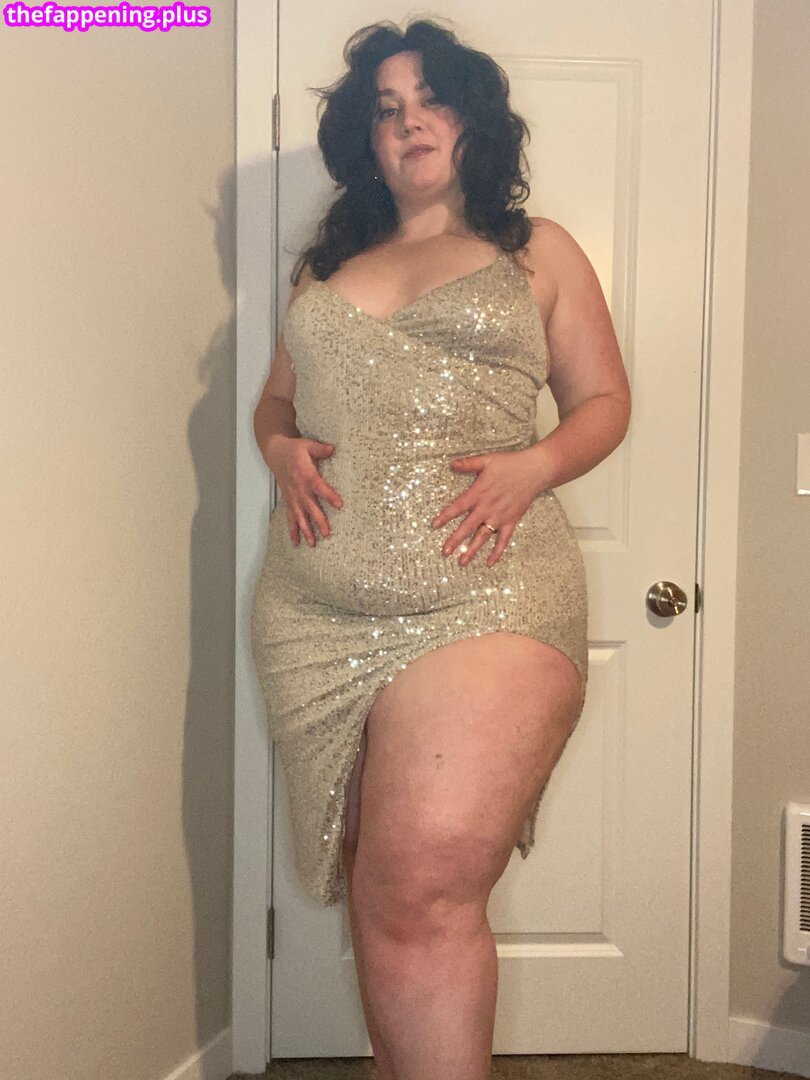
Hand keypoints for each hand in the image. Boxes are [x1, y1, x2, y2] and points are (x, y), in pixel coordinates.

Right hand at [264, 434, 343, 546]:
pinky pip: (290, 517)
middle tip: (327, 534)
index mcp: (306, 475)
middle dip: (318, 521)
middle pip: (310, 507)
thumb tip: (333, 449)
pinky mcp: (288, 500)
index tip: (340, 505)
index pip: (319, 487)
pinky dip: (293, 530)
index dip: (329, 496)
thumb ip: (320, 449)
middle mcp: (299, 489)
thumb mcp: (307, 445)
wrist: (275, 453)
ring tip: (313, 544)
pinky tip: (296, 542)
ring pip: (299, 516)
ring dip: (305, 531)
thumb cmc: (294, 450)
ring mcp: (293, 497)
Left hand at [431, 449, 546, 567]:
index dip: (445, 516)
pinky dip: (497, 552)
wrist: (535, 470)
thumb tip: (452, 464)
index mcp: (479, 492)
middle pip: (468, 526)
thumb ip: (468, 464)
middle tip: (445, 551)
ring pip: (483, 536)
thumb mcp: (487, 460)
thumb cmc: (511, 464)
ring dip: (472, 550)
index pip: (458, 507)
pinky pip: (503, 540)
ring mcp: (500, 516)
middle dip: (455, 540)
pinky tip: (489, 563)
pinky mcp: (511, 521)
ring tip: (462, 562)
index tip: (434, 525)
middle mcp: (487, 507)